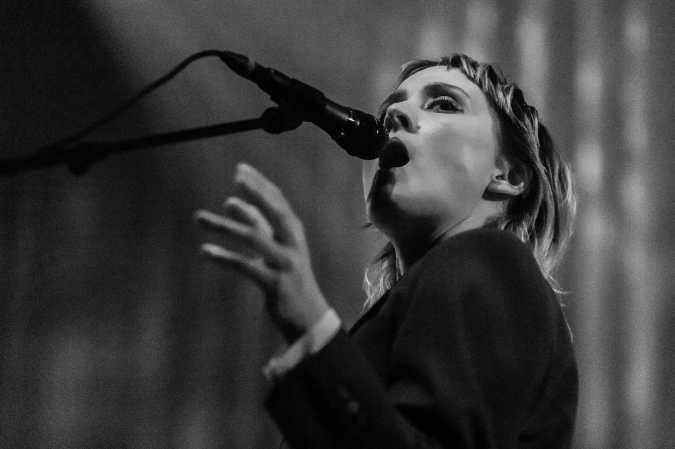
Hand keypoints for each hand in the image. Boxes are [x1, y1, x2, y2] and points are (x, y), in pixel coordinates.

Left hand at [195, 162, 328, 342]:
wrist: (308, 318)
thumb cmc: (289, 280)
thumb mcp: (275, 249)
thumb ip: (257, 226)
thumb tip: (230, 201)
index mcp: (294, 234)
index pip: (278, 202)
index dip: (260, 185)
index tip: (241, 169)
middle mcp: (293, 245)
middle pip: (275, 212)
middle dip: (256, 193)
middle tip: (236, 177)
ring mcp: (285, 264)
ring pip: (253, 237)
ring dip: (224, 225)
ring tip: (198, 218)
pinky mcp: (274, 284)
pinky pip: (245, 266)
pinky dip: (224, 257)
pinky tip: (205, 251)